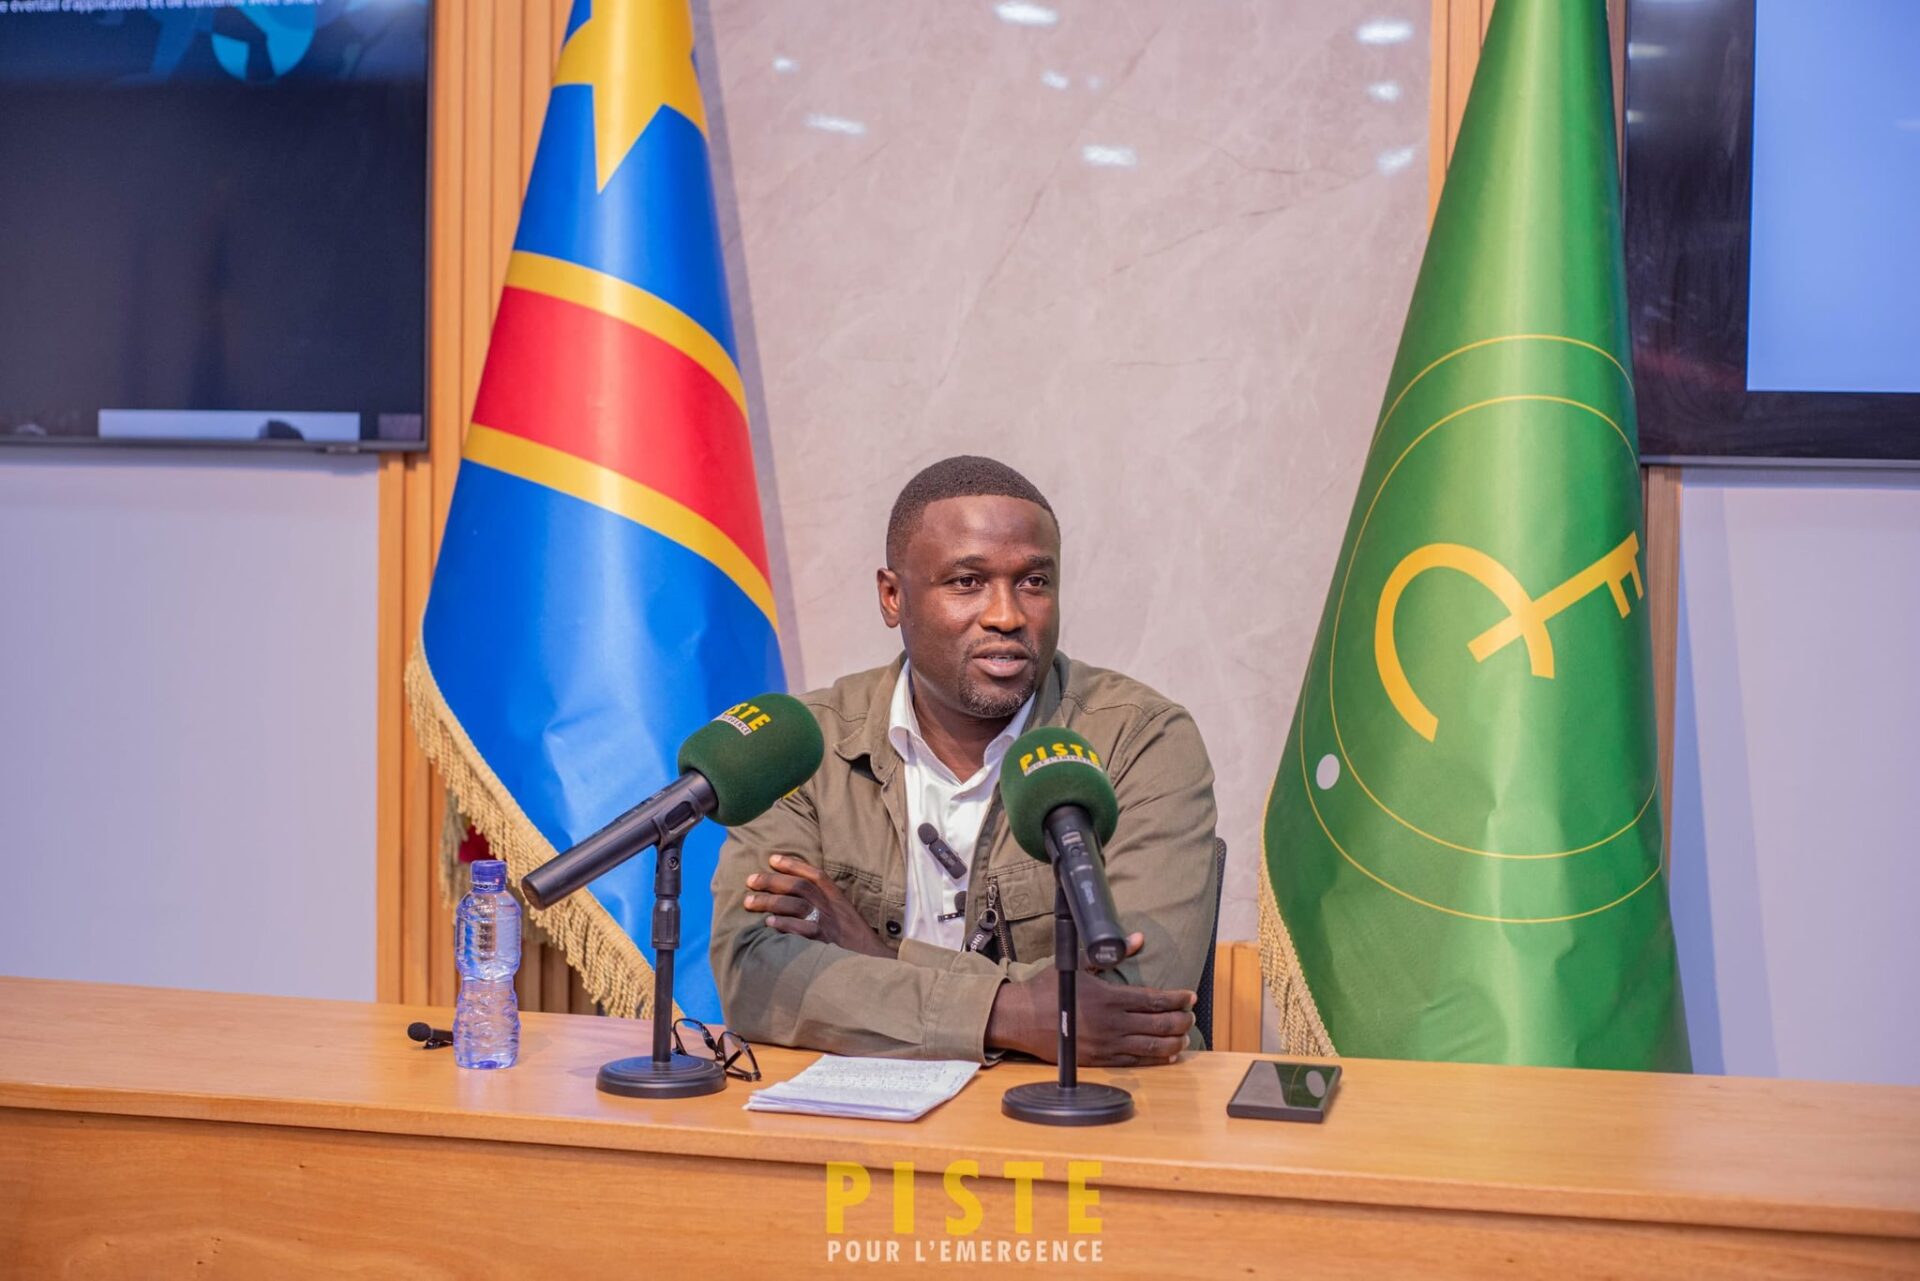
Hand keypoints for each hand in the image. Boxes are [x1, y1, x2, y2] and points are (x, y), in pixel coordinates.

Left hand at [743, 854, 891, 957]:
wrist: (872, 960)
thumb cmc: (854, 938)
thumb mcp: (843, 913)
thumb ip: (824, 902)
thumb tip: (795, 896)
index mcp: (837, 897)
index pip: (814, 874)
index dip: (793, 864)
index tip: (772, 859)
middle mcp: (831, 906)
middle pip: (799, 886)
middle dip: (772, 881)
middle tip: (750, 881)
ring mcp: (827, 923)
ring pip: (795, 905)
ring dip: (770, 901)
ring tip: (749, 902)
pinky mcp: (823, 941)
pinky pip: (800, 929)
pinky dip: (783, 924)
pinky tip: (769, 923)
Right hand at [985, 933, 1195, 1066]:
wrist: (1022, 1019)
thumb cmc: (1048, 989)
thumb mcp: (1078, 963)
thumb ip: (1111, 953)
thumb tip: (1138, 939)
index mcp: (1109, 997)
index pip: (1154, 1000)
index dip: (1177, 999)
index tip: (1190, 996)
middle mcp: (1112, 1023)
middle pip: (1159, 1024)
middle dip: (1181, 1020)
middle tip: (1191, 1015)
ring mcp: (1107, 1045)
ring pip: (1151, 1046)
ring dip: (1174, 1041)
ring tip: (1186, 1035)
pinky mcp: (1099, 1060)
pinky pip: (1135, 1061)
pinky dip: (1155, 1058)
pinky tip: (1168, 1054)